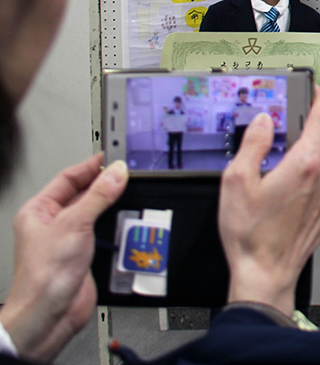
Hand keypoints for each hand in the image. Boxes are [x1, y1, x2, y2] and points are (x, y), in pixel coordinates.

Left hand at [0, 155, 127, 362]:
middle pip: (85, 195)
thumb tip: (116, 173)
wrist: (50, 314)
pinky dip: (118, 229)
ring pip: (98, 214)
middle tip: (127, 175)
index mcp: (39, 211)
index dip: (90, 166)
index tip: (112, 156)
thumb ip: (98, 196)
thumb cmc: (43, 275)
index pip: (68, 178)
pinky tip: (126, 225)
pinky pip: (106, 233)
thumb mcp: (74, 225)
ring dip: (114, 209)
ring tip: (130, 197)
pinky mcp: (86, 254)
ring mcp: (70, 239)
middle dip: (106, 186)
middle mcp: (53, 224)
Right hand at [219, 86, 319, 316]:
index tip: (314, 89)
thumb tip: (263, 121)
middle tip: (299, 115)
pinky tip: (295, 181)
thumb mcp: (237, 181)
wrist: (266, 274)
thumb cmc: (251, 235)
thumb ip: (253, 144)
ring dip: (317, 146)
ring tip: (292, 150)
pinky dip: (318, 172)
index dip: (318, 98)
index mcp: (305, 164)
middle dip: (318, 120)